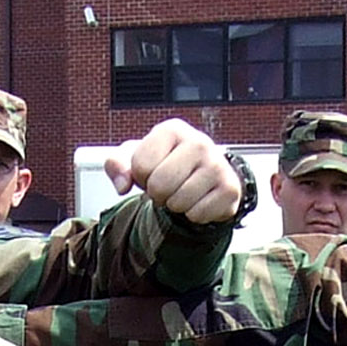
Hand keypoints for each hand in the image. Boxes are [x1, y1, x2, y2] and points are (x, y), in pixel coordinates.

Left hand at [104, 121, 244, 224]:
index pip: (141, 165)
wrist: (205, 172)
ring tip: (182, 191)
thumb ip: (116, 165)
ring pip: (179, 203)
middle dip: (157, 194)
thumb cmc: (168, 162)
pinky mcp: (229, 189)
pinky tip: (198, 199)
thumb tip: (122, 184)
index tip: (152, 172)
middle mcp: (198, 142)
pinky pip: (197, 215)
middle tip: (167, 186)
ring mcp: (217, 165)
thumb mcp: (135, 157)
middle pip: (160, 185)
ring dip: (175, 205)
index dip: (141, 176)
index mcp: (172, 130)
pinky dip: (193, 214)